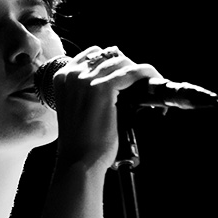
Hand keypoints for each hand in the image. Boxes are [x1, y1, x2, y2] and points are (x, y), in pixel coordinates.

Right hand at [51, 46, 161, 169]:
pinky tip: (153, 82)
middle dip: (128, 69)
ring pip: (122, 62)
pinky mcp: (102, 88)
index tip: (128, 76)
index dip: (114, 65)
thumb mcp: (78, 109)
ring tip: (150, 85)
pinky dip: (146, 75)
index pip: (94, 56)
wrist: (79, 161)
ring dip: (139, 72)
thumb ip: (89, 92)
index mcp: (63, 77)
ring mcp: (86, 79)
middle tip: (142, 85)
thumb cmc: (81, 142)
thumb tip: (117, 84)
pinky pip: (132, 72)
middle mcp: (72, 74)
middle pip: (109, 57)